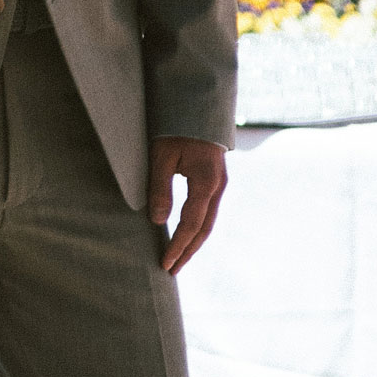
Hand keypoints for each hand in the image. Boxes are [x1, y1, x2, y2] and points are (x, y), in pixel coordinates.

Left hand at [150, 136, 225, 275]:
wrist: (197, 106)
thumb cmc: (176, 128)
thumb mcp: (162, 156)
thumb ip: (160, 188)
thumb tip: (157, 221)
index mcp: (206, 182)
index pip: (191, 224)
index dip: (178, 246)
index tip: (165, 263)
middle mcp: (217, 187)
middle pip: (204, 229)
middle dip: (188, 251)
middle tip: (171, 270)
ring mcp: (219, 184)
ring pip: (208, 222)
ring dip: (193, 242)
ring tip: (178, 259)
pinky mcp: (215, 180)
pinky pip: (207, 212)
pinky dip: (196, 228)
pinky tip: (185, 235)